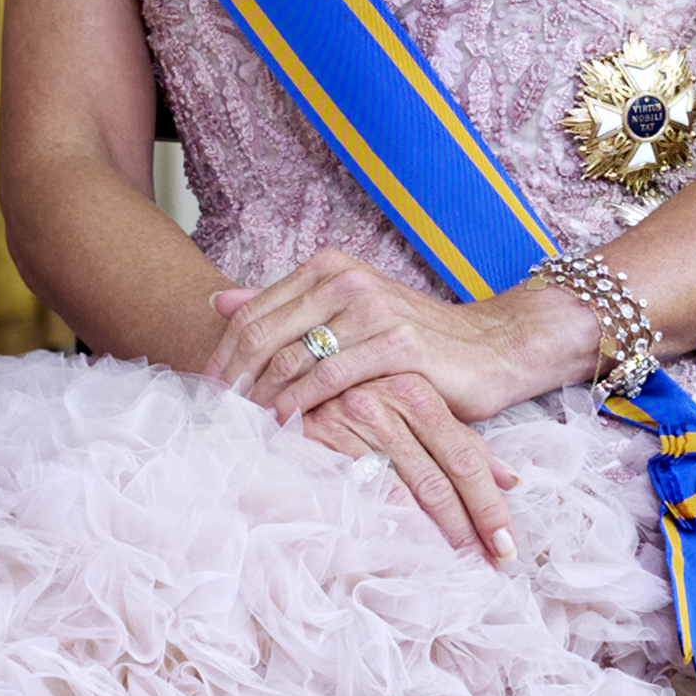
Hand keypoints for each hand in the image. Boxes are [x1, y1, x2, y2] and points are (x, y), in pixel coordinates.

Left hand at [210, 249, 543, 558]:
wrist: (491, 348)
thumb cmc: (414, 339)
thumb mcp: (347, 314)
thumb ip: (286, 306)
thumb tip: (219, 301)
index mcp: (328, 268)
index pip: (253, 312)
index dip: (222, 354)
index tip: (204, 391)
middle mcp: (346, 280)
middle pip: (263, 333)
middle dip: (232, 379)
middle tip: (214, 415)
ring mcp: (372, 309)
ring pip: (291, 358)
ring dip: (259, 398)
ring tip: (242, 427)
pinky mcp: (397, 344)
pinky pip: (331, 378)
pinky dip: (300, 405)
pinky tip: (285, 426)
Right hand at [296, 372, 516, 566]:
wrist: (288, 380)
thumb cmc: (359, 398)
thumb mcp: (415, 409)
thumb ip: (461, 441)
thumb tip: (511, 481)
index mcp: (418, 393)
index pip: (466, 457)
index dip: (489, 505)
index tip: (508, 545)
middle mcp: (388, 403)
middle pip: (440, 478)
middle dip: (468, 528)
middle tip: (489, 566)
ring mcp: (351, 422)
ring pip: (404, 490)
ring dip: (433, 535)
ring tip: (455, 566)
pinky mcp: (319, 442)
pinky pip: (361, 494)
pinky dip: (386, 525)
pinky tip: (406, 552)